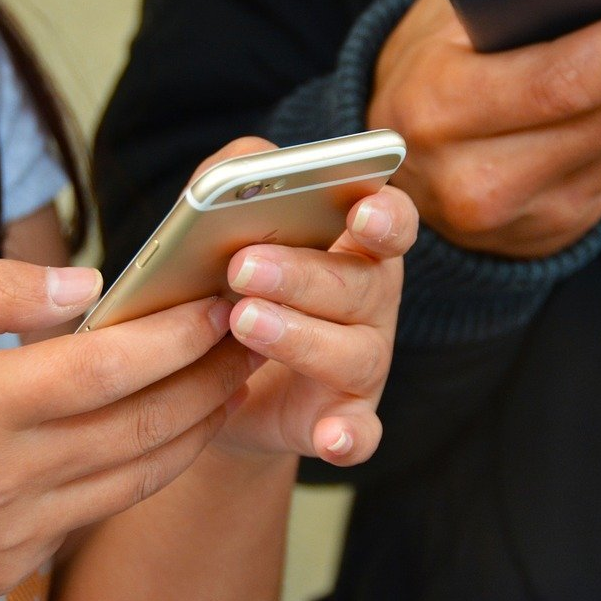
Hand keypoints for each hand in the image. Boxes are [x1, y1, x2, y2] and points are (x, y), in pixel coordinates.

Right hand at [0, 260, 251, 600]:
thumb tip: (86, 284)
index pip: (112, 367)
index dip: (178, 336)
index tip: (219, 305)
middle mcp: (6, 478)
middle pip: (144, 427)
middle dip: (210, 381)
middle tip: (251, 340)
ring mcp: (10, 532)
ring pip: (134, 479)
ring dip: (192, 432)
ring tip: (228, 388)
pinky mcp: (5, 567)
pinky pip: (93, 513)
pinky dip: (137, 472)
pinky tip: (157, 438)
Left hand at [182, 138, 417, 467]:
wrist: (209, 378)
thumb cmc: (228, 283)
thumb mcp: (222, 224)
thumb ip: (234, 178)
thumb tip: (250, 163)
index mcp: (355, 245)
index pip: (391, 221)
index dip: (383, 215)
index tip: (359, 212)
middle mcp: (372, 303)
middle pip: (361, 284)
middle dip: (303, 274)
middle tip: (243, 266)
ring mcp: (364, 364)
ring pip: (354, 352)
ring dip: (301, 337)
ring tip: (243, 321)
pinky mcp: (343, 420)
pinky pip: (360, 433)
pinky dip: (350, 437)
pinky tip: (330, 438)